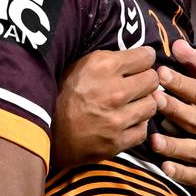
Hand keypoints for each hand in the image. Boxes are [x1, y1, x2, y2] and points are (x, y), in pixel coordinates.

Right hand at [51, 46, 161, 169]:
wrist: (42, 131)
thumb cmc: (59, 94)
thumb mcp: (78, 65)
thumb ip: (106, 59)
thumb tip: (131, 54)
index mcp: (103, 66)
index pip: (146, 57)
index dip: (145, 59)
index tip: (141, 63)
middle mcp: (114, 91)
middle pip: (152, 80)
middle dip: (146, 80)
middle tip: (137, 84)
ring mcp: (117, 118)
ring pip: (152, 105)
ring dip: (143, 104)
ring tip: (131, 104)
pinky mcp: (117, 142)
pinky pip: (143, 130)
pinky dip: (137, 126)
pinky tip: (126, 122)